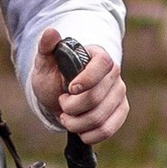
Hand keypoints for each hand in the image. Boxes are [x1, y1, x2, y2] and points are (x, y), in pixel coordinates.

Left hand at [29, 26, 128, 144]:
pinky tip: (79, 131)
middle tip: (61, 103)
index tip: (70, 89)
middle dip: (71, 107)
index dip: (86, 79)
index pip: (102, 64)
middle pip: (96, 97)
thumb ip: (46, 47)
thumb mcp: (45, 62)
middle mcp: (113, 73)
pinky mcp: (121, 111)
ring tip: (66, 117)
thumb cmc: (54, 77)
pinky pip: (108, 129)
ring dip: (76, 123)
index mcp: (98, 55)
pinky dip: (89, 135)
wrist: (60, 96)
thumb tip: (51, 32)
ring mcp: (119, 93)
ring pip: (99, 117)